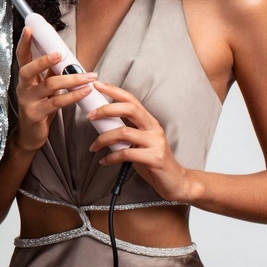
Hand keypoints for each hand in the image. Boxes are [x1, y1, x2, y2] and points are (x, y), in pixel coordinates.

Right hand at [11, 27, 97, 155]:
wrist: (30, 136)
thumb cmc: (39, 109)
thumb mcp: (43, 89)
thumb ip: (50, 74)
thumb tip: (65, 59)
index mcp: (25, 79)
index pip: (22, 57)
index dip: (24, 43)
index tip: (29, 29)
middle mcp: (23, 88)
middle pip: (28, 69)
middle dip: (44, 60)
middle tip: (60, 54)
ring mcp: (28, 101)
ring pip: (49, 85)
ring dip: (71, 79)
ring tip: (88, 76)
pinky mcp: (36, 114)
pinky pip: (57, 102)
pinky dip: (73, 95)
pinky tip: (85, 92)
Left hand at [87, 80, 191, 201]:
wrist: (175, 181)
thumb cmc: (153, 161)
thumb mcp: (139, 142)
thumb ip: (125, 132)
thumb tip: (101, 124)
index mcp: (149, 122)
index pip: (131, 100)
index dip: (114, 90)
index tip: (97, 85)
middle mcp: (154, 128)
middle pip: (130, 109)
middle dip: (107, 109)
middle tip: (90, 115)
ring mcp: (156, 142)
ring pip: (124, 132)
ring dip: (104, 138)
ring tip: (94, 146)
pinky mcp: (155, 158)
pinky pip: (127, 154)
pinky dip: (111, 157)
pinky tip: (104, 161)